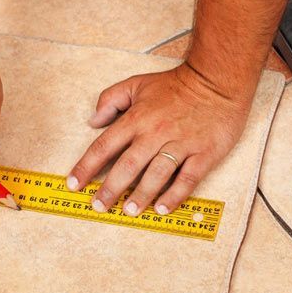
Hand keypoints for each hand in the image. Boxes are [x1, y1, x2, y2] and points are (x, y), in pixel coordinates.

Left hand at [67, 64, 252, 216]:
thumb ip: (111, 99)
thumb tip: (93, 120)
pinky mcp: (203, 153)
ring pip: (156, 174)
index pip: (105, 146)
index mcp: (137, 118)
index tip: (74, 184)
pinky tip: (163, 208)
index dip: (87, 166)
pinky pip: (187, 178)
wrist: (217, 81)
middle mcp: (155, 133)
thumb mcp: (138, 83)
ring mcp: (180, 144)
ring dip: (141, 195)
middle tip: (99, 206)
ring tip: (129, 210)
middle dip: (110, 188)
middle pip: (128, 165)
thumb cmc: (177, 84)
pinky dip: (175, 195)